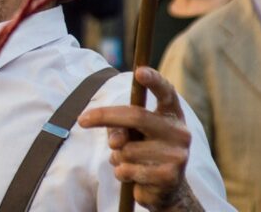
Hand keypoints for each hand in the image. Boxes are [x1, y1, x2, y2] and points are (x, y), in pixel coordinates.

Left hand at [78, 67, 199, 211]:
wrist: (166, 190)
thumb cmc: (144, 153)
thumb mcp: (131, 134)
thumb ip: (120, 128)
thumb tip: (116, 141)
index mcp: (171, 116)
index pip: (167, 93)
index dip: (154, 81)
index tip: (139, 71)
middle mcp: (179, 133)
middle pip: (136, 116)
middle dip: (105, 116)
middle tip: (81, 120)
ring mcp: (178, 155)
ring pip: (127, 149)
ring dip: (116, 157)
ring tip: (128, 162)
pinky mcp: (170, 176)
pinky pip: (129, 170)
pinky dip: (121, 173)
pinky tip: (133, 176)